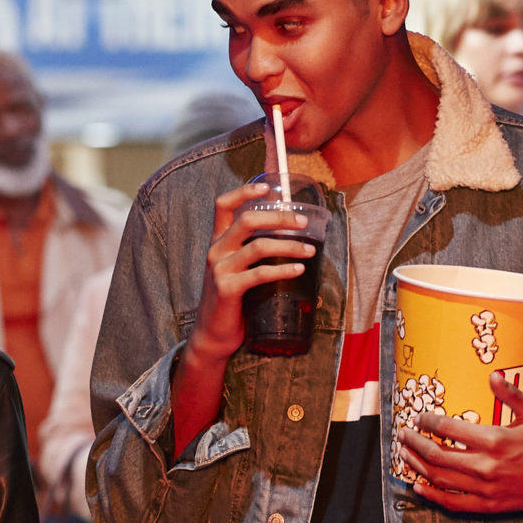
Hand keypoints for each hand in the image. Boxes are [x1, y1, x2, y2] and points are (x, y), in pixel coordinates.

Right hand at [189, 183, 316, 365]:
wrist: (212, 334)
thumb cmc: (231, 301)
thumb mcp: (236, 270)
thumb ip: (251, 252)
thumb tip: (291, 239)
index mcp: (217, 242)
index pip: (223, 205)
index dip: (244, 191)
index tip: (269, 188)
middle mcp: (216, 251)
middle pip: (247, 219)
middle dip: (280, 217)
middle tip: (303, 223)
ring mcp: (220, 270)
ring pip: (258, 246)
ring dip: (290, 246)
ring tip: (310, 250)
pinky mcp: (227, 289)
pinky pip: (260, 274)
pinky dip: (283, 270)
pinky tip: (299, 269)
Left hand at [395, 371, 522, 515]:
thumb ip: (511, 394)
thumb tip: (492, 375)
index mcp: (494, 440)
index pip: (448, 429)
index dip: (428, 421)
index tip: (419, 417)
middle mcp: (486, 466)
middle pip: (437, 455)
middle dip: (414, 443)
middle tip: (402, 434)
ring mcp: (485, 489)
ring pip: (440, 478)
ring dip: (417, 466)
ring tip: (404, 455)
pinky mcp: (489, 505)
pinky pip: (453, 503)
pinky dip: (432, 496)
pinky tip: (418, 487)